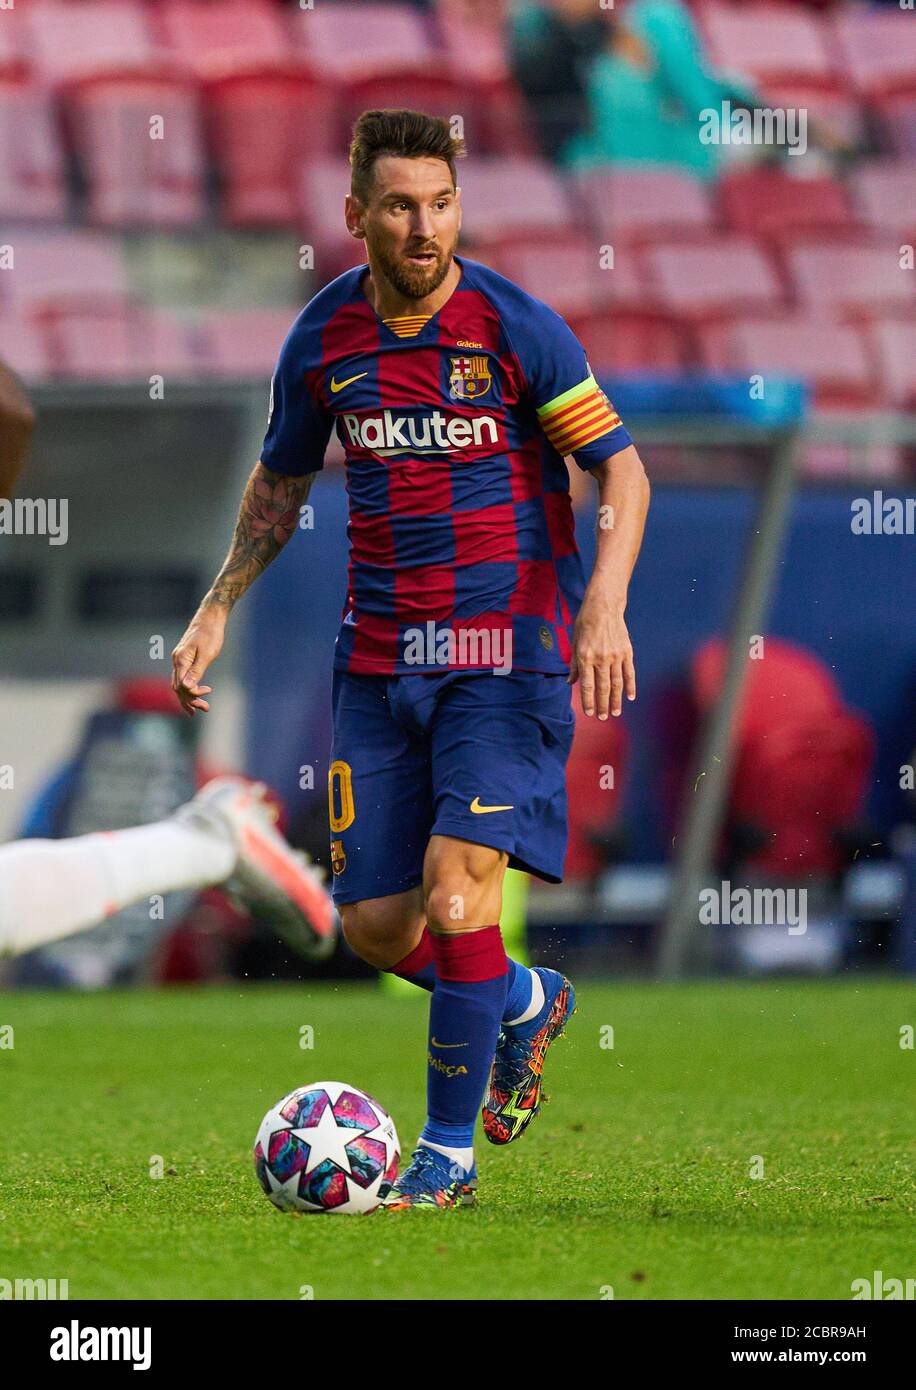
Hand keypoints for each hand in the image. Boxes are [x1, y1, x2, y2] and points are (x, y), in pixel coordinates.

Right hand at [171, 604, 225, 714]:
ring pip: (179, 684)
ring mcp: (179, 660)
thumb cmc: (211, 634)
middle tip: (206, 708)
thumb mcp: (207, 654)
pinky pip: (182, 677)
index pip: (181, 685)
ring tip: (202, 708)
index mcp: (181, 660)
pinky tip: (196, 693)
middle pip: (178, 687)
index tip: (207, 694)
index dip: (192, 695)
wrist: (210, 618)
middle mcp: (177, 661)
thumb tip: (187, 687)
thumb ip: (196, 671)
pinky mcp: (184, 658)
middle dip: (190, 700)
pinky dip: (188, 688)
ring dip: (189, 697)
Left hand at [568, 588, 635, 718]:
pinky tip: (630, 697)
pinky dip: (630, 686)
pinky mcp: (626, 652)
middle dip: (603, 705)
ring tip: (615, 712)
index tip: (590, 713)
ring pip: (617, 683)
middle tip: (603, 718)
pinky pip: (629, 672)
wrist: (604, 606)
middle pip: (603, 688)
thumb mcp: (574, 643)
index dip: (588, 701)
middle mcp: (601, 659)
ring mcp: (615, 656)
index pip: (587, 685)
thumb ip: (574, 665)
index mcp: (585, 657)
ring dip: (616, 700)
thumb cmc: (585, 624)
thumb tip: (570, 682)